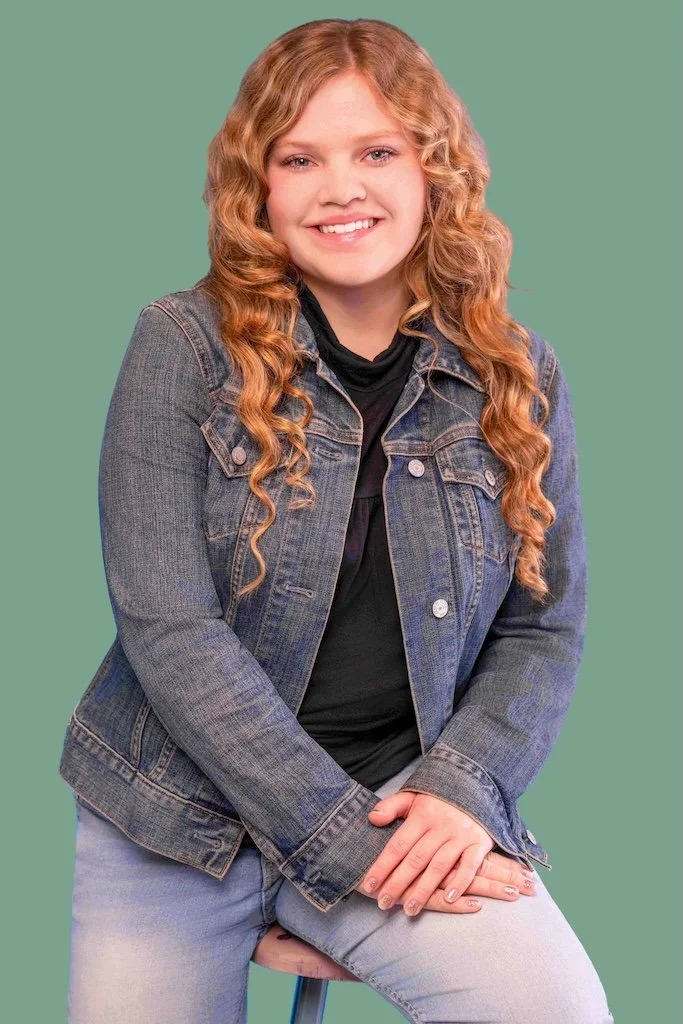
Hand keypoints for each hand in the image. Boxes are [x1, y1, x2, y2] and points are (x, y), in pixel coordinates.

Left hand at [356, 789, 536, 916]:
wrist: (478, 784)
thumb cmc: (440, 797)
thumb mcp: (414, 795)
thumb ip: (392, 806)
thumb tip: (372, 819)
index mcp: (422, 815)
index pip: (398, 845)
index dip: (382, 866)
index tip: (368, 885)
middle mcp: (441, 826)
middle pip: (416, 859)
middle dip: (398, 883)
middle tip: (383, 903)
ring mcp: (461, 835)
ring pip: (439, 866)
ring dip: (424, 889)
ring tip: (410, 909)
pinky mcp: (479, 843)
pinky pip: (470, 865)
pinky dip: (460, 882)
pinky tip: (449, 898)